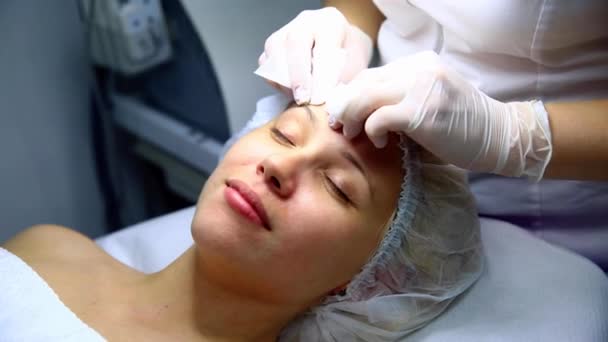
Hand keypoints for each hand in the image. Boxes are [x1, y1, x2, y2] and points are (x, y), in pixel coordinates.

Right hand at [259, 7, 372, 104]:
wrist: (342, 45)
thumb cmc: (349, 58)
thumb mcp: (354, 67)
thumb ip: (341, 81)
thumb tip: (327, 103)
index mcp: (331, 23)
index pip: (324, 48)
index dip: (321, 76)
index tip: (321, 99)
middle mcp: (306, 22)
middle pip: (295, 43)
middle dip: (298, 76)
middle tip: (304, 100)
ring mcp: (286, 30)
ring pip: (275, 50)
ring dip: (283, 79)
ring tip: (298, 98)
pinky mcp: (272, 44)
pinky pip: (265, 62)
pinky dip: (274, 80)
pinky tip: (290, 91)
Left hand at [326, 51, 552, 179]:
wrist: (500, 136)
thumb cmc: (463, 126)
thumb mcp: (430, 101)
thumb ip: (402, 98)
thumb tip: (362, 112)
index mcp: (420, 64)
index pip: (372, 74)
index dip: (351, 94)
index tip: (342, 113)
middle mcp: (420, 69)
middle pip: (363, 83)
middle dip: (344, 106)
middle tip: (339, 126)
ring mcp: (421, 88)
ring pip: (365, 97)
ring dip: (351, 118)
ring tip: (352, 134)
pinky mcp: (421, 112)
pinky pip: (379, 118)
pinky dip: (372, 132)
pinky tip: (381, 143)